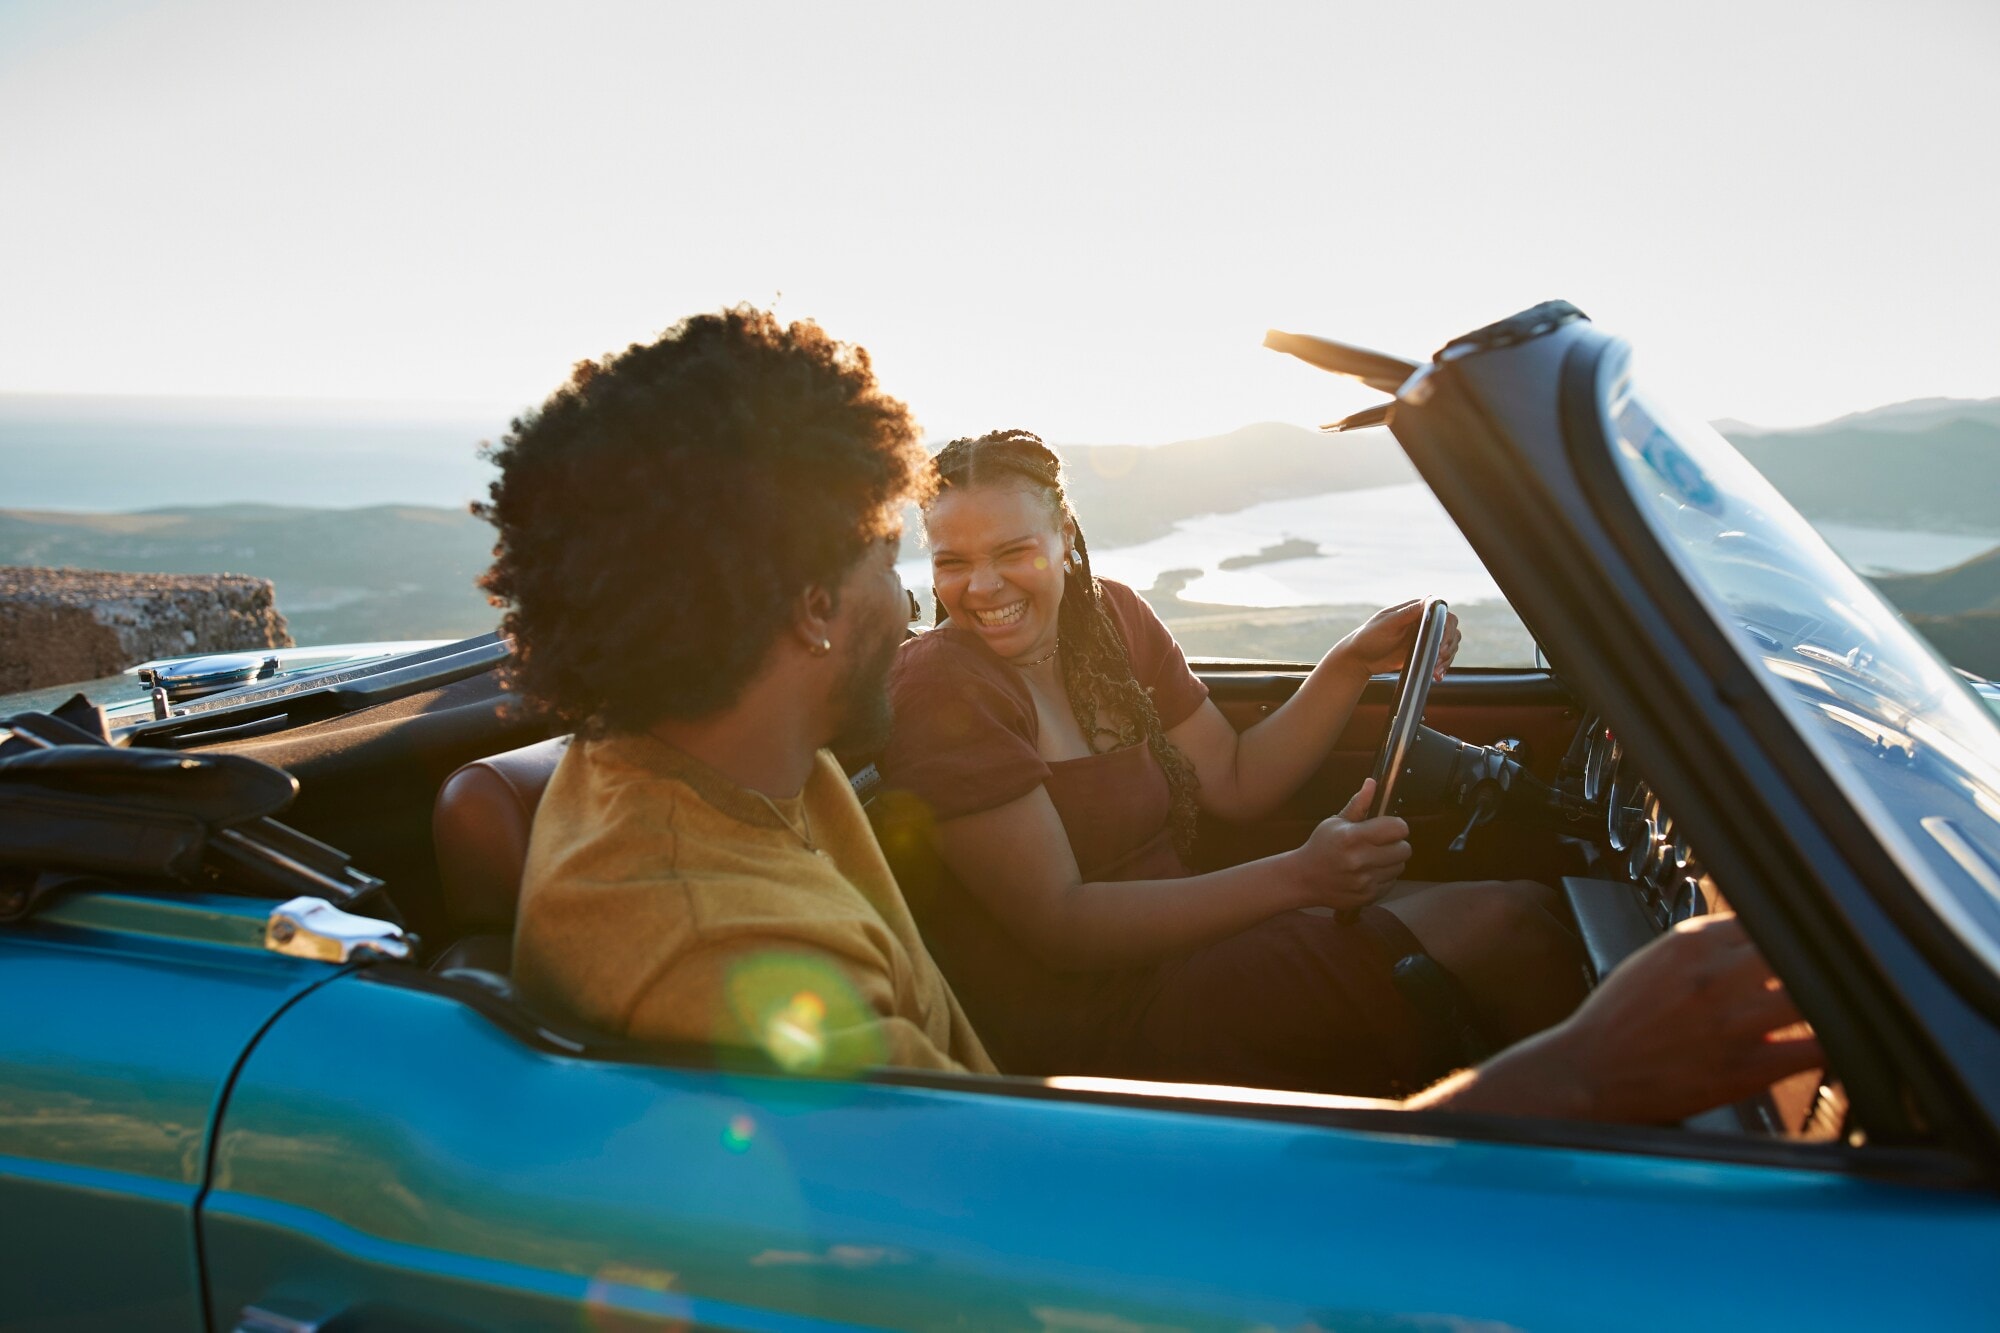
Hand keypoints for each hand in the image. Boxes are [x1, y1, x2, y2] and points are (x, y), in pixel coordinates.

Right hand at [1293, 779, 1411, 909]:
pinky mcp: (1367, 897)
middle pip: (1404, 849)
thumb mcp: (1335, 822)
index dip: (1396, 826)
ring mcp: (1364, 881)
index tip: (1388, 826)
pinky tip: (1368, 873)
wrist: (1303, 879)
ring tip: (1373, 858)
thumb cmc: (1321, 846)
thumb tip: (1372, 783)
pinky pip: (1391, 883)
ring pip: (1400, 867)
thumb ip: (1358, 805)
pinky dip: (1384, 877)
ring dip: (1391, 861)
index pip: (1397, 828)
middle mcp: (1359, 860)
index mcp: (1352, 837)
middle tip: (1381, 843)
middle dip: (1396, 844)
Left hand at [1332, 600, 1461, 681]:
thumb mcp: (1388, 623)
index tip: (1441, 643)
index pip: (1443, 613)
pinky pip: (1441, 658)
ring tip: (1436, 669)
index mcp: (1416, 610)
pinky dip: (1443, 666)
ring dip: (1447, 658)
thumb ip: (1408, 613)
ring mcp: (1424, 638)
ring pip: (1449, 644)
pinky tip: (1437, 674)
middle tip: (1439, 658)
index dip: (1447, 628)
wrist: (1360, 659)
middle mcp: (1423, 622)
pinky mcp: (1423, 653)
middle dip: (1448, 645)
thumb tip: (1429, 600)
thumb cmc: (1369, 637)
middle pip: (1451, 629)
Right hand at [1536, 913, 1821, 1123]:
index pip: (1767, 920)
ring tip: (1836, 1007)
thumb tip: (1750, 936)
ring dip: (1830, 1002)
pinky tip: (1836, 1044)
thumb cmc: (1616, 1020)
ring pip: (1812, 997)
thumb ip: (1702, 945)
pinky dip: (1832, 1046)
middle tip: (1834, 974)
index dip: (1792, 935)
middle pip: (1797, 952)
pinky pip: (1812, 1052)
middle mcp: (1716, 976)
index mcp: (1692, 942)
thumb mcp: (1652, 960)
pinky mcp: (1745, 1069)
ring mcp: (1733, 1022)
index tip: (1807, 945)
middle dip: (1819, 962)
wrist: (1587, 1071)